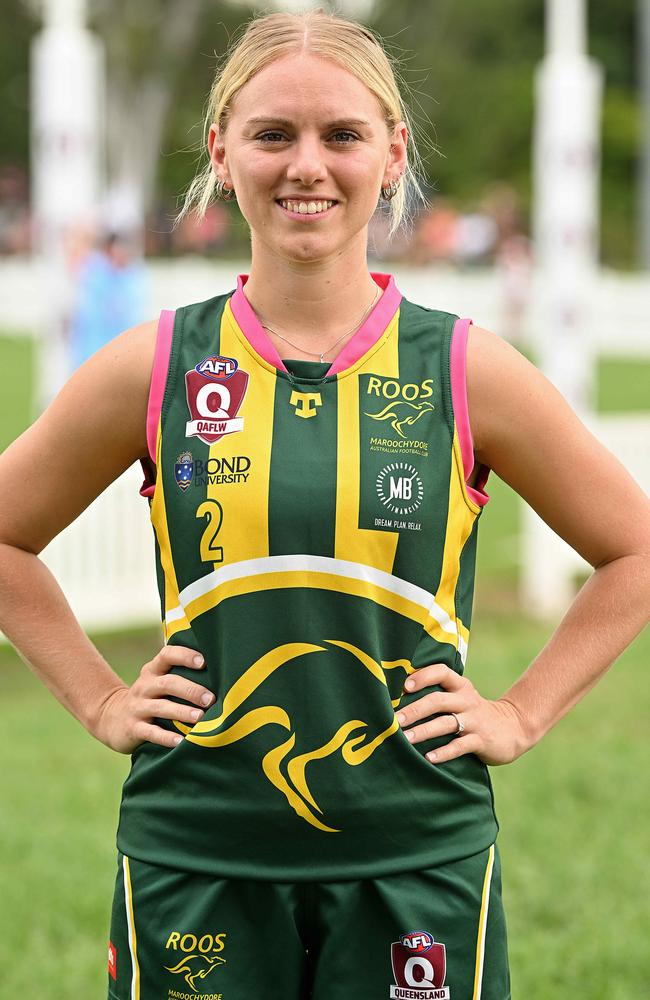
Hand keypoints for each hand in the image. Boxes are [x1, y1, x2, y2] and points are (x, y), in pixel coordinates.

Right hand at [93, 644, 214, 753]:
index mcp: (153, 671)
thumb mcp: (158, 681)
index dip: (185, 656)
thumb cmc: (149, 697)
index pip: (167, 655)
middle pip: (167, 683)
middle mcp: (145, 686)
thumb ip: (179, 675)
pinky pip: (151, 732)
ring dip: (182, 712)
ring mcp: (138, 707)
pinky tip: (181, 742)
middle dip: (190, 690)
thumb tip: (221, 673)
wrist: (110, 717)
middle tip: (211, 698)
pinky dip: (166, 737)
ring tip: (201, 717)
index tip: (204, 661)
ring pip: (160, 707)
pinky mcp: (133, 728)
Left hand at [396, 663, 530, 765]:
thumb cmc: (474, 712)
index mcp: (460, 686)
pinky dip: (444, 752)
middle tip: (395, 720)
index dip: (423, 677)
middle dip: (415, 710)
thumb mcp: (461, 697)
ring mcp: (474, 720)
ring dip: (424, 731)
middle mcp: (466, 700)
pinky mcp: (481, 740)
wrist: (514, 728)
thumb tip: (399, 697)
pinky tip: (429, 757)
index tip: (404, 686)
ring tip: (405, 738)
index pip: (441, 672)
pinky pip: (460, 746)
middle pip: (438, 701)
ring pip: (446, 724)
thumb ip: (439, 694)